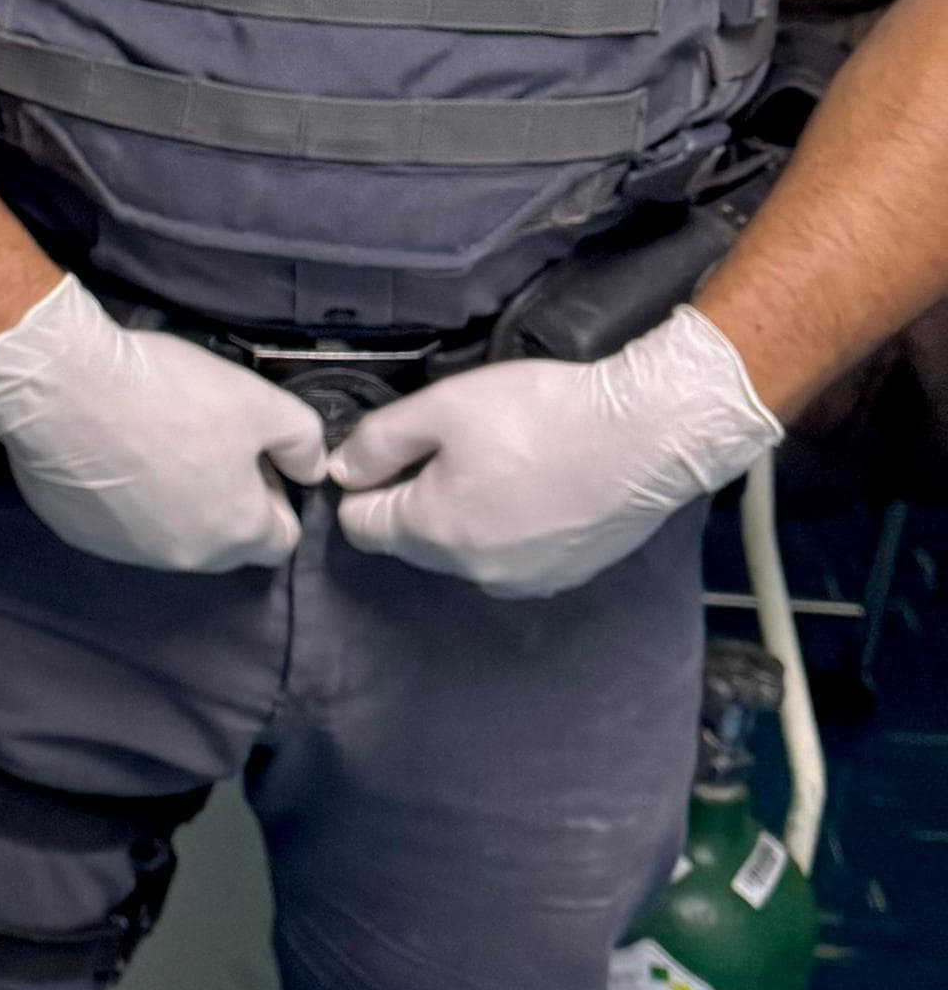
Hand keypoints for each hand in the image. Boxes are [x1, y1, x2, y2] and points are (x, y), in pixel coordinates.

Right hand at [0, 273, 326, 571]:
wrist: (62, 386)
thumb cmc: (168, 393)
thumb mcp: (260, 400)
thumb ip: (303, 441)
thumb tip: (311, 471)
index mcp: (235, 531)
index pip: (280, 541)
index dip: (273, 494)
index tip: (250, 454)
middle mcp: (185, 557)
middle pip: (224, 544)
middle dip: (225, 504)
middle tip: (203, 444)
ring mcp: (127, 551)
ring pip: (170, 537)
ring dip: (173, 503)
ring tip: (151, 445)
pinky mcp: (80, 534)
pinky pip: (118, 526)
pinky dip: (123, 500)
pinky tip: (111, 453)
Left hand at [330, 304, 778, 595]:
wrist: (648, 435)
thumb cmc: (540, 414)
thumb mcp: (443, 408)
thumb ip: (379, 442)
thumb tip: (342, 471)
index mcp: (432, 533)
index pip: (359, 527)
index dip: (364, 484)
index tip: (392, 450)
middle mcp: (471, 573)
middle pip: (411, 540)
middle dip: (415, 498)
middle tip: (455, 445)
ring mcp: (522, 581)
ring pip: (462, 550)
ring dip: (465, 513)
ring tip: (502, 462)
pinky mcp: (564, 576)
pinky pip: (509, 555)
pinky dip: (509, 527)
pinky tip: (537, 486)